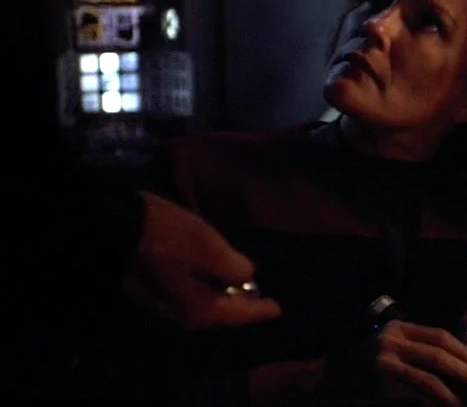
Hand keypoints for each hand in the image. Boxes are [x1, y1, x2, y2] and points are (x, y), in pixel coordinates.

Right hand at [124, 192, 280, 328]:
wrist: (114, 228)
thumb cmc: (167, 237)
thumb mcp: (209, 249)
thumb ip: (233, 267)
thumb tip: (245, 275)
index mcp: (199, 309)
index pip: (238, 314)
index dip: (260, 310)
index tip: (278, 309)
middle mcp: (181, 313)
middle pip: (220, 313)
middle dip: (241, 306)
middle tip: (260, 298)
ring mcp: (164, 301)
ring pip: (204, 303)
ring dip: (223, 296)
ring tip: (240, 286)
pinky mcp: (153, 286)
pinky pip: (191, 292)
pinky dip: (207, 287)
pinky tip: (213, 275)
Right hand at [324, 320, 466, 406]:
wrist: (333, 379)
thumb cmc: (368, 363)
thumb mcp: (390, 345)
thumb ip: (416, 346)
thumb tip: (459, 360)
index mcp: (398, 328)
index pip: (439, 335)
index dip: (462, 350)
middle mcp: (391, 342)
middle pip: (439, 355)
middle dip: (465, 371)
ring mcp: (384, 364)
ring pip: (430, 379)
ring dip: (453, 394)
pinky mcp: (381, 387)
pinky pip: (417, 396)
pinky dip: (435, 404)